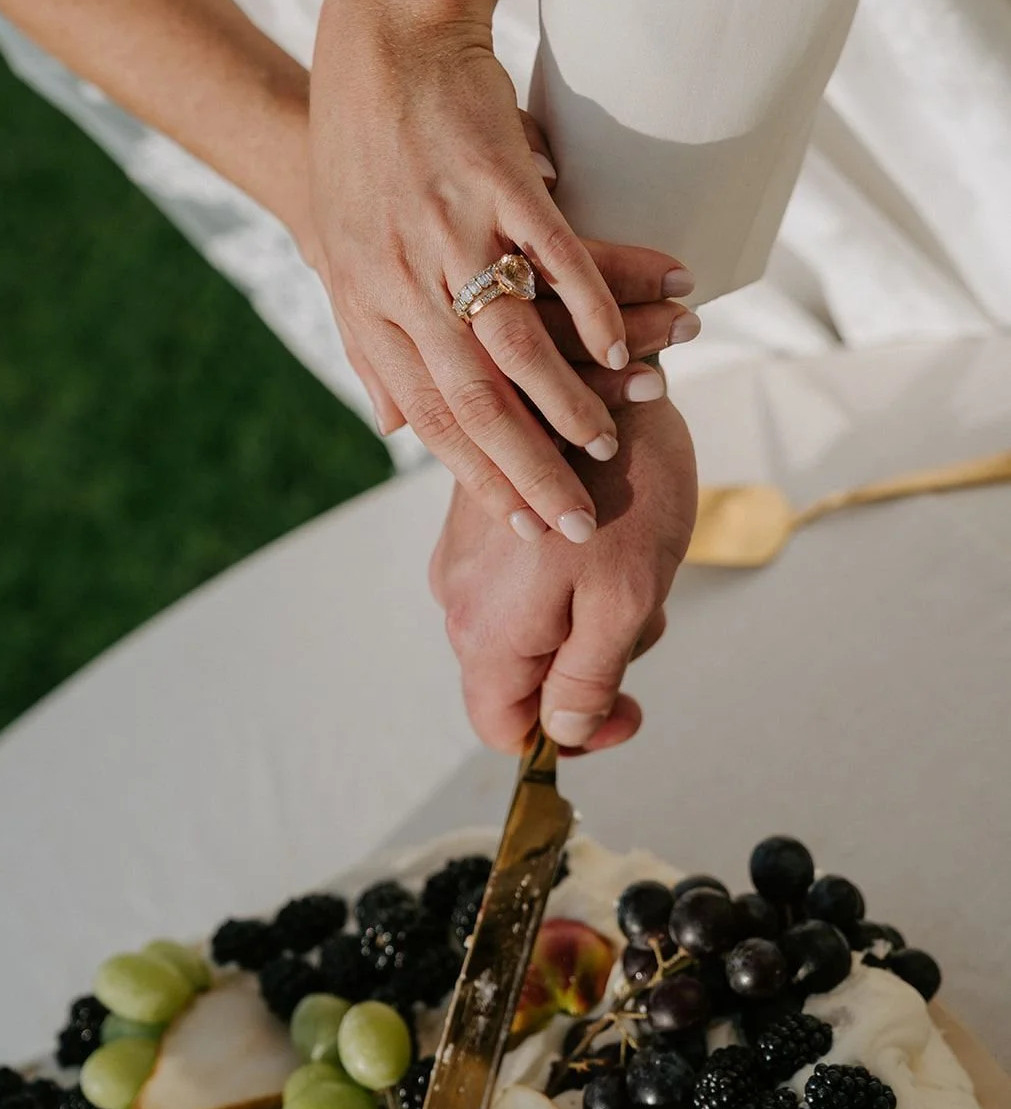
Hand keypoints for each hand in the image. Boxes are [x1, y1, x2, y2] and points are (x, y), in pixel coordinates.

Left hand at [308, 0, 694, 541]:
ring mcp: (451, 228)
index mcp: (368, 303)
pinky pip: (553, 257)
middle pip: (471, 397)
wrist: (380, 48)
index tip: (522, 524)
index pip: (429, 413)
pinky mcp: (497, 178)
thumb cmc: (362, 160)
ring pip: (514, 339)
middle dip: (527, 468)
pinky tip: (620, 345)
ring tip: (609, 443)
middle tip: (575, 522)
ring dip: (566, 400)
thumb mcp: (344, 259)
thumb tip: (392, 428)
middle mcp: (403, 278)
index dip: (477, 474)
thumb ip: (371, 345)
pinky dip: (591, 306)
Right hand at [428, 387, 697, 753]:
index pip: (502, 725)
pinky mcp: (479, 514)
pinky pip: (522, 575)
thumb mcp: (627, 599)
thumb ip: (590, 677)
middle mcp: (458, 593)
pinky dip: (572, 573)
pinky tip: (614, 532)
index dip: (568, 736)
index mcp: (487, 629)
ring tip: (639, 560)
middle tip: (649, 613)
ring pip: (527, 625)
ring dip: (588, 615)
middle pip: (520, 675)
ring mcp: (464, 551)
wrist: (607, 372)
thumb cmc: (627, 486)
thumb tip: (564, 730)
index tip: (627, 709)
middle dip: (590, 662)